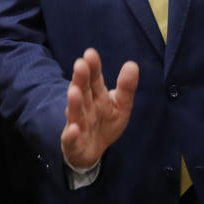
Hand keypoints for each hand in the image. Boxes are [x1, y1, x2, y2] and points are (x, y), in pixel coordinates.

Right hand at [61, 48, 138, 168]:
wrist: (92, 150)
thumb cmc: (106, 123)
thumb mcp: (121, 106)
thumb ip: (126, 87)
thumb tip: (132, 64)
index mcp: (96, 96)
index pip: (94, 79)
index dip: (93, 67)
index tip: (90, 53)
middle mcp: (84, 107)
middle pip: (82, 91)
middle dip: (81, 79)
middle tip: (80, 64)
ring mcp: (77, 124)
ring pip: (75, 112)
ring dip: (74, 102)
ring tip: (74, 91)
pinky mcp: (73, 143)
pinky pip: (70, 139)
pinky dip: (71, 134)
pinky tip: (74, 129)